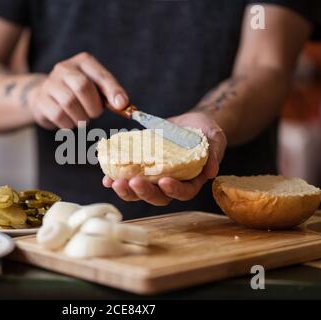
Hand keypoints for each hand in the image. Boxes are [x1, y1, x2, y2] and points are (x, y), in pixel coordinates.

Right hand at [29, 52, 128, 128]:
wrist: (44, 97)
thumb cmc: (77, 94)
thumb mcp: (95, 90)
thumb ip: (110, 95)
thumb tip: (124, 105)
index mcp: (83, 62)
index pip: (100, 75)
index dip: (112, 90)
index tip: (122, 105)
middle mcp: (64, 68)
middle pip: (82, 86)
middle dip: (93, 106)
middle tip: (94, 114)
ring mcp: (50, 83)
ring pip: (69, 102)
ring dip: (81, 117)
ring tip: (81, 118)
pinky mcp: (40, 99)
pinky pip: (58, 115)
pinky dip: (68, 124)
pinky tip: (69, 121)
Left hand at [102, 112, 226, 205]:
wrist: (190, 124)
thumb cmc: (204, 131)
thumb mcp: (214, 137)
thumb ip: (214, 152)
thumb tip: (212, 171)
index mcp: (191, 181)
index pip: (184, 192)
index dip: (174, 190)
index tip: (164, 181)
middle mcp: (172, 184)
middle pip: (158, 196)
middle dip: (144, 192)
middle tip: (132, 182)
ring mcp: (155, 178)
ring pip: (140, 192)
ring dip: (126, 190)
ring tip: (114, 182)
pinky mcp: (142, 170)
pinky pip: (128, 178)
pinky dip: (117, 179)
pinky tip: (107, 178)